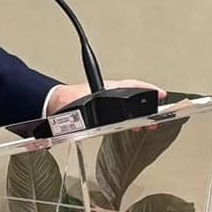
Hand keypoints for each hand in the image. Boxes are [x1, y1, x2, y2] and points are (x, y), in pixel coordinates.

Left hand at [45, 80, 165, 114]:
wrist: (51, 104)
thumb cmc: (66, 101)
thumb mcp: (86, 106)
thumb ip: (98, 112)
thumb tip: (113, 118)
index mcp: (107, 88)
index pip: (133, 86)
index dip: (148, 91)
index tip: (161, 95)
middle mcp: (107, 93)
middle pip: (133, 97)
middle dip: (147, 106)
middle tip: (158, 115)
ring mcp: (103, 101)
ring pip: (127, 105)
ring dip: (138, 114)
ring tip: (148, 122)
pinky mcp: (97, 110)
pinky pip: (118, 112)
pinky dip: (128, 118)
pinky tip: (130, 125)